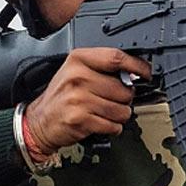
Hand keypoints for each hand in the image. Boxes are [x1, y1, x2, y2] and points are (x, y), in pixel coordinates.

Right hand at [25, 48, 151, 154]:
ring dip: (119, 115)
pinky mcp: (80, 119)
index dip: (137, 66)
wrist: (39, 121)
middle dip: (125, 99)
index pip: (116, 58)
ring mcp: (78, 99)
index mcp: (78, 60)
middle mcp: (78, 77)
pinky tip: (100, 123)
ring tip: (104, 113)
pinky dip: (112, 128)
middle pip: (123, 89)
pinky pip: (113, 125)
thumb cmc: (61, 96)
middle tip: (113, 100)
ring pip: (122, 109)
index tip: (146, 73)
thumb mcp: (75, 71)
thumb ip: (102, 68)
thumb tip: (134, 73)